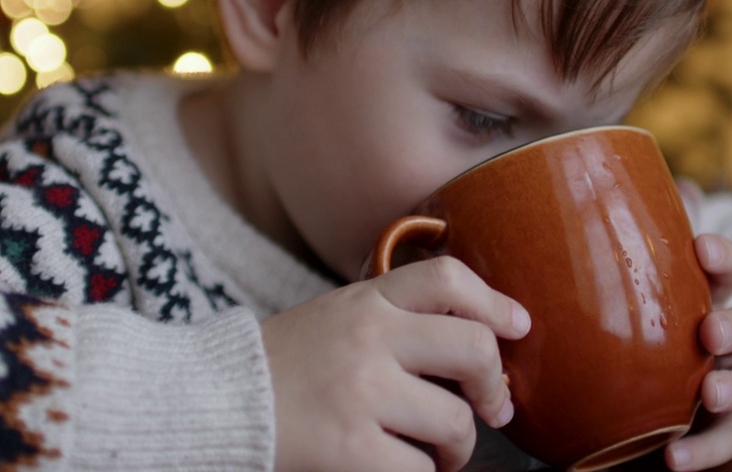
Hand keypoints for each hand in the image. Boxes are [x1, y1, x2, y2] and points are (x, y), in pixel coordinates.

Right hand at [261, 256, 530, 471]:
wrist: (214, 404)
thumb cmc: (285, 367)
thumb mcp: (337, 318)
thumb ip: (395, 321)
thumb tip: (480, 344)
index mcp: (365, 301)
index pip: (447, 278)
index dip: (494, 302)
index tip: (517, 326)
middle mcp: (368, 339)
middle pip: (473, 348)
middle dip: (494, 386)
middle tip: (492, 408)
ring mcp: (361, 394)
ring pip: (456, 422)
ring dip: (457, 447)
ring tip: (434, 451)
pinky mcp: (351, 450)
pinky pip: (420, 470)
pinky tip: (397, 467)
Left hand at [664, 234, 731, 470]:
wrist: (665, 372)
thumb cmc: (654, 311)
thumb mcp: (645, 274)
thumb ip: (643, 236)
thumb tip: (650, 188)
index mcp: (711, 294)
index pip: (727, 268)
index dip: (721, 257)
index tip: (702, 249)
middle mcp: (730, 337)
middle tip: (711, 333)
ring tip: (710, 393)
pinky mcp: (722, 422)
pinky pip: (727, 437)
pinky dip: (707, 449)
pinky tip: (676, 458)